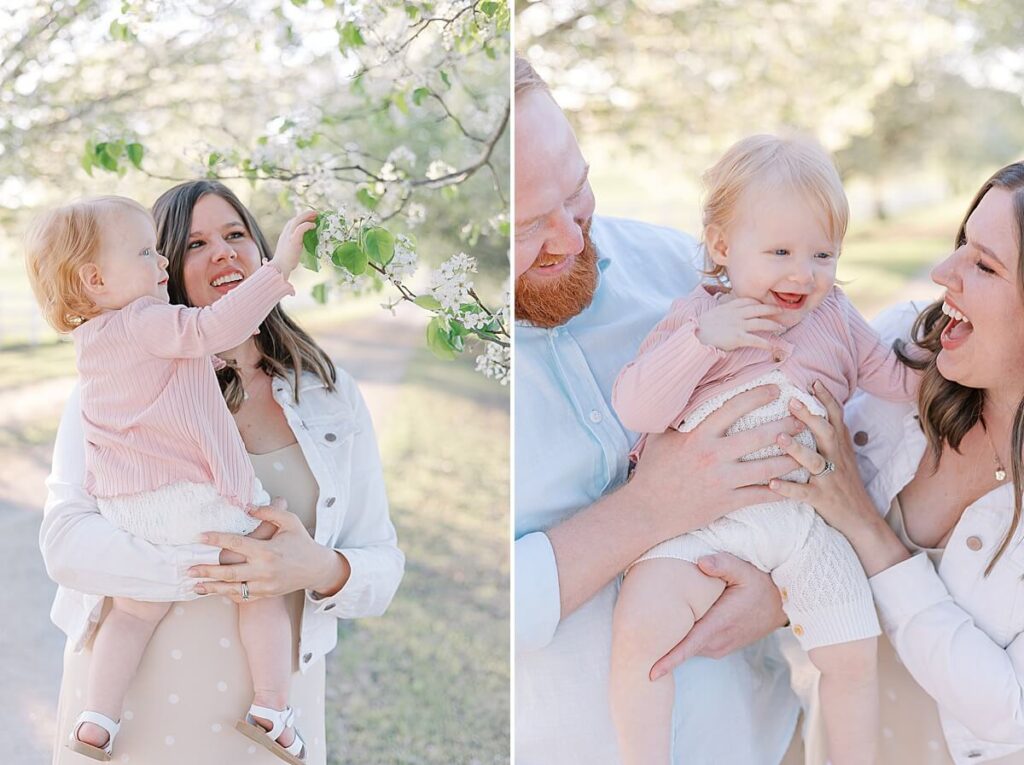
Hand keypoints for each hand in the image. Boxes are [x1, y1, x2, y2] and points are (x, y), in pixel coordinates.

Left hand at [188, 498, 349, 600]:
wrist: (316, 568)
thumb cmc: (302, 542)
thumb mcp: (290, 522)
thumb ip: (269, 512)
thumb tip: (247, 507)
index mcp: (267, 550)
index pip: (236, 544)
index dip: (216, 539)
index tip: (200, 537)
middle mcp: (264, 570)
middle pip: (229, 572)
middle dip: (207, 570)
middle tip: (188, 568)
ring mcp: (264, 585)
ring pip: (233, 588)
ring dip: (212, 587)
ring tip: (195, 585)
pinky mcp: (266, 594)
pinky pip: (243, 596)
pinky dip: (227, 594)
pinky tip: (214, 591)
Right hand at [269, 210, 317, 278]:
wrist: (279, 268)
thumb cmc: (285, 263)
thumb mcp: (291, 250)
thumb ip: (296, 244)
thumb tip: (304, 244)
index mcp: (284, 235)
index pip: (292, 222)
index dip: (301, 218)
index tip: (310, 218)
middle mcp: (285, 233)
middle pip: (295, 219)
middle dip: (305, 214)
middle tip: (315, 213)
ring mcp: (288, 236)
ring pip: (297, 220)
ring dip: (307, 216)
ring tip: (316, 215)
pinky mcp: (293, 240)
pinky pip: (300, 228)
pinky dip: (307, 225)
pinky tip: (313, 226)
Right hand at [626, 385, 803, 538]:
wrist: (647, 510)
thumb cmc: (653, 471)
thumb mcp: (661, 437)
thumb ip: (678, 417)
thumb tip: (687, 394)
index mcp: (698, 435)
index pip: (733, 408)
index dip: (757, 396)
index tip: (776, 389)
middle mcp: (713, 456)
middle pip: (759, 437)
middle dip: (785, 427)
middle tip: (802, 420)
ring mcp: (722, 480)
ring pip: (767, 469)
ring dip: (791, 459)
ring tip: (808, 452)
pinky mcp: (726, 502)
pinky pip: (761, 496)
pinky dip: (781, 491)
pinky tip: (795, 486)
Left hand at [650, 553, 785, 678]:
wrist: (782, 605)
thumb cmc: (760, 585)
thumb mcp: (745, 570)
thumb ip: (723, 564)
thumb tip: (701, 562)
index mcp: (719, 624)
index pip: (688, 646)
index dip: (668, 660)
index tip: (649, 672)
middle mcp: (718, 640)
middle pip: (682, 647)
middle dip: (659, 646)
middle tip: (632, 640)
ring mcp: (719, 646)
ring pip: (688, 647)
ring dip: (671, 642)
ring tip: (649, 631)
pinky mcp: (720, 647)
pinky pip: (695, 646)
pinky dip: (683, 640)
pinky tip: (674, 627)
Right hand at [697, 297, 783, 351]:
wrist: (694, 336)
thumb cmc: (700, 327)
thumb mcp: (712, 313)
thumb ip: (723, 311)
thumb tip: (727, 314)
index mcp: (729, 307)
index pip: (748, 300)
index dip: (759, 302)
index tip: (765, 305)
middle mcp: (736, 314)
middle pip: (759, 309)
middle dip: (772, 309)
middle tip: (782, 310)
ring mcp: (738, 325)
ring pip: (761, 323)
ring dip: (773, 325)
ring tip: (782, 327)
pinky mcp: (738, 338)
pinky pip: (756, 340)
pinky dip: (766, 344)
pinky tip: (772, 347)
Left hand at [770, 381, 909, 574]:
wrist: (862, 519)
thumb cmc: (846, 483)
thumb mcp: (842, 455)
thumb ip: (830, 434)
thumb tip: (814, 409)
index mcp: (839, 446)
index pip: (835, 417)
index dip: (826, 398)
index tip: (813, 380)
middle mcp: (836, 459)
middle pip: (826, 433)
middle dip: (810, 417)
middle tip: (791, 401)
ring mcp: (829, 479)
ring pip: (814, 461)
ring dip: (796, 449)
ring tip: (778, 438)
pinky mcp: (822, 499)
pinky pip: (803, 493)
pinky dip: (787, 489)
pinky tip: (771, 484)